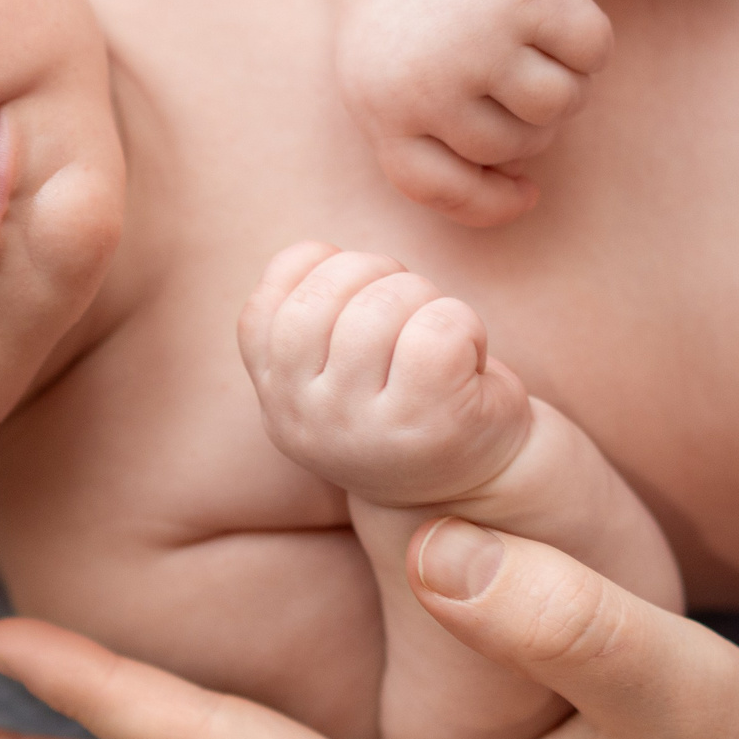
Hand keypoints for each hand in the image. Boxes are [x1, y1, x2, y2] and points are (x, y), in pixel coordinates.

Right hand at [236, 243, 532, 505]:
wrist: (473, 483)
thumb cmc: (403, 400)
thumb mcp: (331, 371)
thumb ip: (305, 320)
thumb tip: (316, 255)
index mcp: (276, 398)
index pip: (266, 303)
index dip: (320, 272)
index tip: (361, 294)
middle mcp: (305, 419)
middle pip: (323, 294)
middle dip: (375, 272)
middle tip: (408, 302)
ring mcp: (362, 427)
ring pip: (382, 304)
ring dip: (424, 296)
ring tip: (439, 330)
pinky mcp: (426, 425)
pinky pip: (438, 328)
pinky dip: (464, 321)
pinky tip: (470, 354)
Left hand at [338, 0, 609, 224]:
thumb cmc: (406, 24)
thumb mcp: (389, 88)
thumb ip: (434, 151)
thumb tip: (524, 198)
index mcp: (382, 108)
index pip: (444, 189)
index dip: (491, 203)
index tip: (523, 191)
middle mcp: (427, 78)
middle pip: (516, 146)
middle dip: (529, 123)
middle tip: (513, 75)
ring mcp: (479, 34)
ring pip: (558, 106)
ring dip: (564, 85)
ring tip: (536, 50)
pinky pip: (593, 53)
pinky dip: (590, 44)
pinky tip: (561, 18)